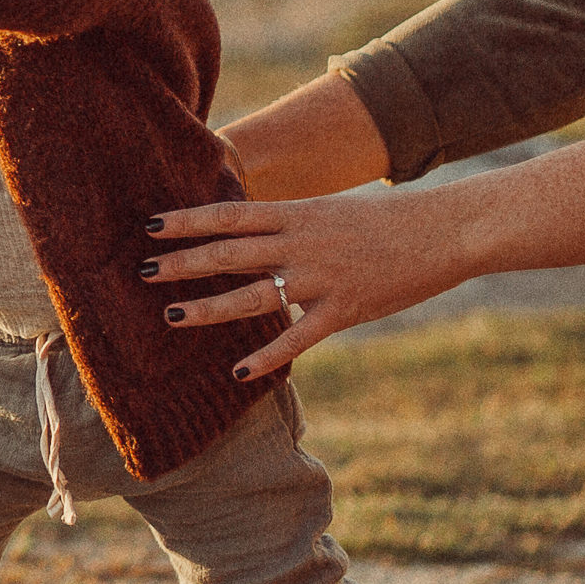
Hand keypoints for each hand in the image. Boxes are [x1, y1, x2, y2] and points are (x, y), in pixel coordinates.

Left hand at [139, 190, 459, 379]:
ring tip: (171, 315)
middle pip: (231, 253)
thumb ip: (287, 222)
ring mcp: (323, 278)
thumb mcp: (329, 210)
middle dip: (183, 262)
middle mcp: (303, 243)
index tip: (149, 225)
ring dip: (210, 307)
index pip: (230, 214)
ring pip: (255, 296)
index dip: (187, 220)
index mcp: (297, 213)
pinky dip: (266, 357)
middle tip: (140, 270)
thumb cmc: (384, 221)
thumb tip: (243, 230)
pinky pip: (298, 338)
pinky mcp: (345, 310)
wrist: (445, 230)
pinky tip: (237, 373)